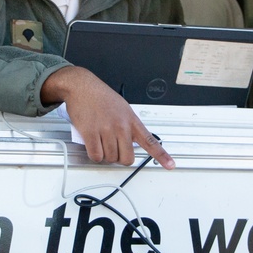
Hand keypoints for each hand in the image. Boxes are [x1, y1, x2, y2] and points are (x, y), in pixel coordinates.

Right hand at [41, 66, 174, 168]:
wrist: (82, 87)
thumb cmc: (101, 97)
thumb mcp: (123, 108)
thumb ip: (129, 126)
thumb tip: (130, 142)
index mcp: (132, 120)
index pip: (150, 141)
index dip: (161, 156)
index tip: (170, 165)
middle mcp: (121, 126)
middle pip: (127, 158)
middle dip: (120, 159)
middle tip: (114, 151)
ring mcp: (106, 130)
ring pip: (110, 158)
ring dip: (105, 156)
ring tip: (101, 143)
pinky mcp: (90, 133)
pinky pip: (96, 155)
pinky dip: (94, 155)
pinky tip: (93, 146)